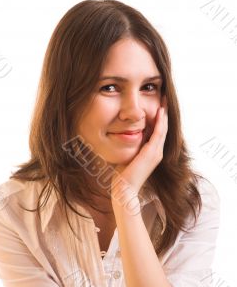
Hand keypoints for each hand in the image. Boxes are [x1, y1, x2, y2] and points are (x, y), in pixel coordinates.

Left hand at [110, 95, 167, 210]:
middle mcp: (157, 152)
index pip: (158, 131)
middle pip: (163, 128)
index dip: (158, 118)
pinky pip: (159, 133)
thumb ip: (128, 147)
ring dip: (164, 113)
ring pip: (163, 128)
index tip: (157, 104)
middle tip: (164, 97)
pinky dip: (160, 122)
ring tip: (164, 100)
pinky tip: (160, 111)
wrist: (124, 190)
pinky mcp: (152, 153)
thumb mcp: (127, 157)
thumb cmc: (122, 176)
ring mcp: (156, 153)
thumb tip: (122, 137)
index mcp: (152, 153)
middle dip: (164, 112)